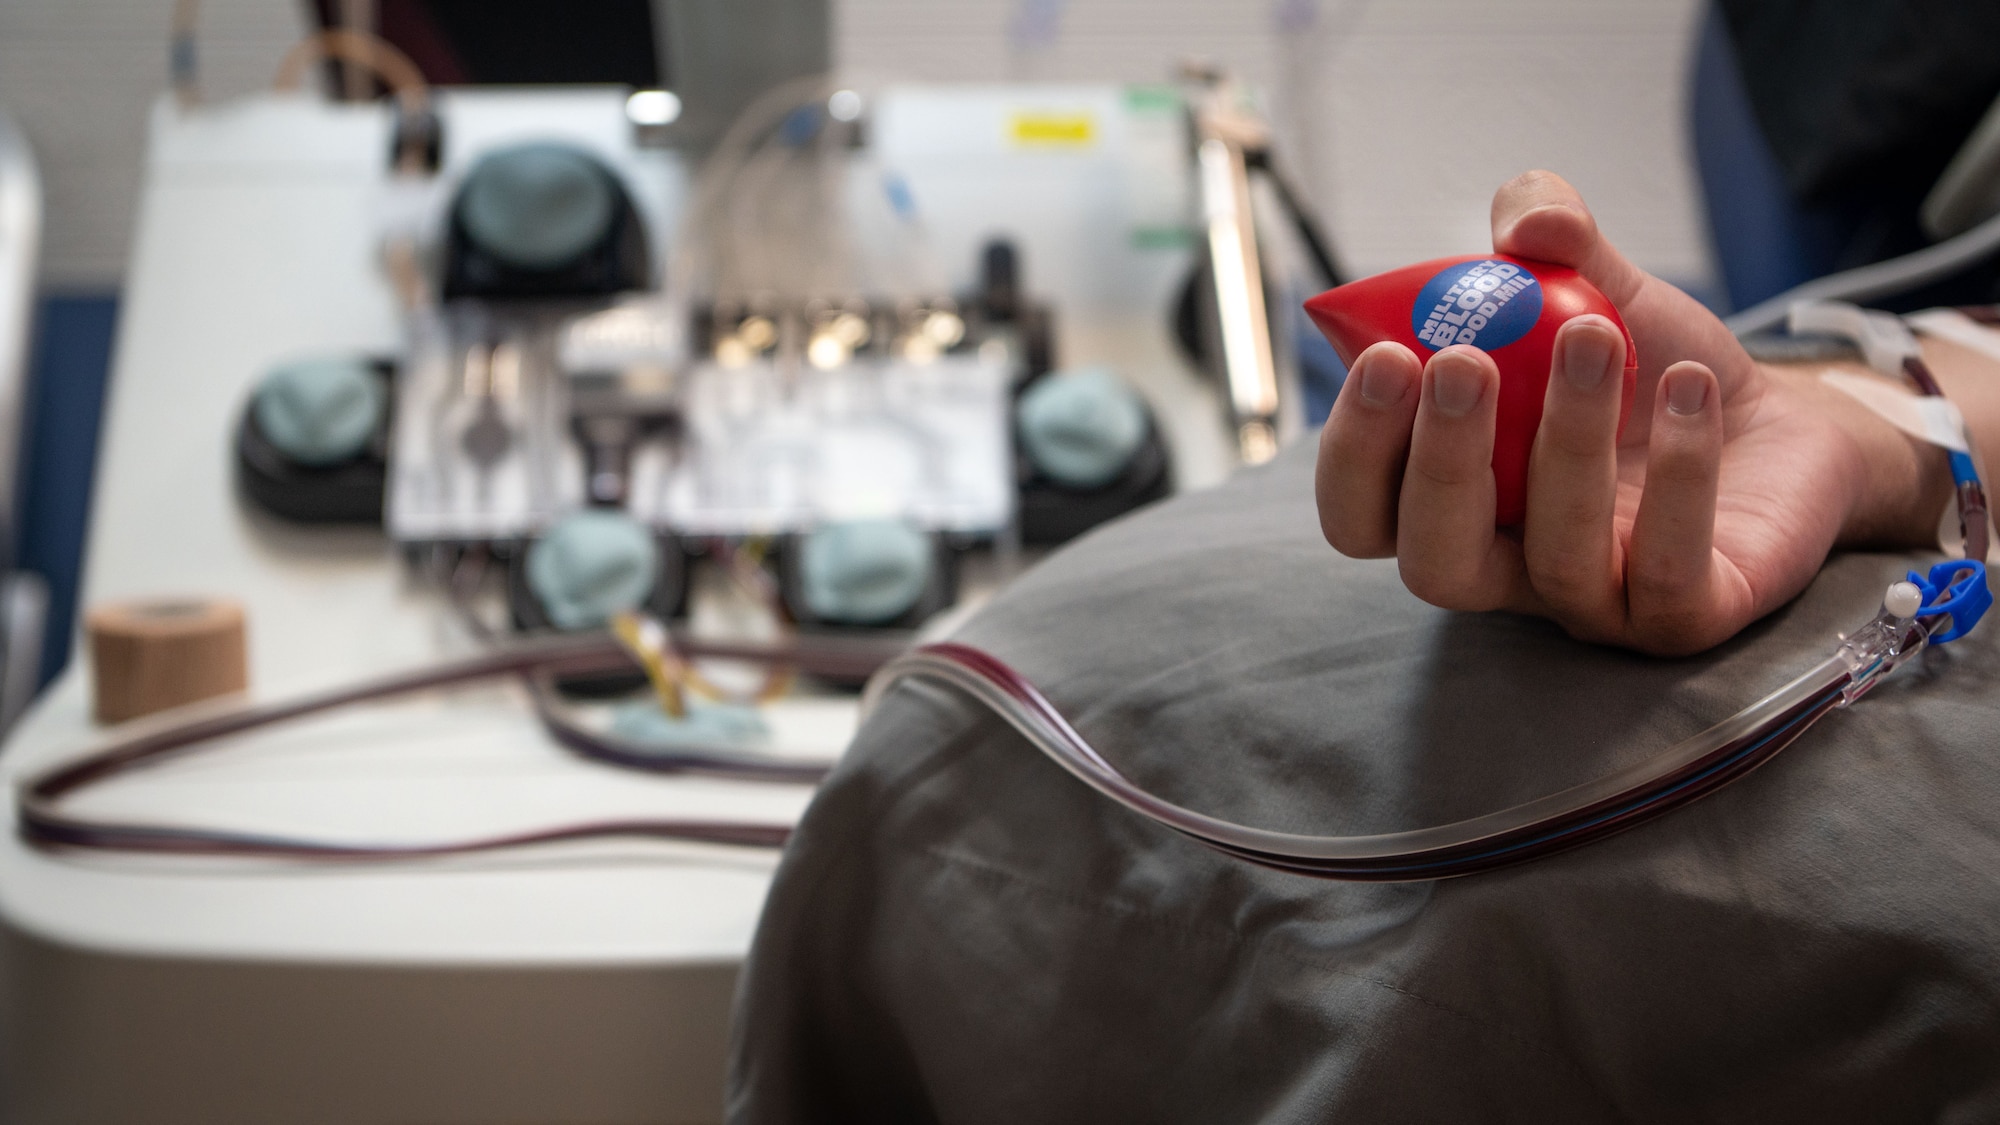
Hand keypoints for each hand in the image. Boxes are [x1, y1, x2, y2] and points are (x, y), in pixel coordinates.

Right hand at [1314, 171, 1947, 654]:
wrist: (1782, 423)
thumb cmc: (1654, 369)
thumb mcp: (1595, 288)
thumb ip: (1548, 240)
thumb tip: (1529, 216)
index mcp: (1453, 498)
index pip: (1362, 514)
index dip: (1356, 452)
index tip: (1388, 356)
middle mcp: (1509, 565)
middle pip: (1433, 564)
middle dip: (1439, 462)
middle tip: (1463, 362)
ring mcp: (1596, 602)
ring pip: (1557, 560)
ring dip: (1568, 440)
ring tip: (1594, 336)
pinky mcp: (1687, 619)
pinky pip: (1668, 571)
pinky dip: (1679, 475)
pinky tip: (1689, 387)